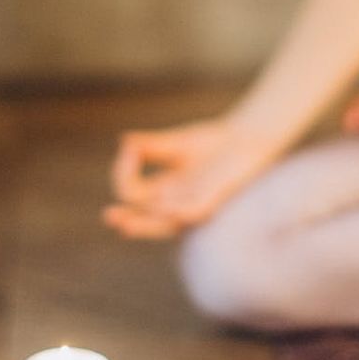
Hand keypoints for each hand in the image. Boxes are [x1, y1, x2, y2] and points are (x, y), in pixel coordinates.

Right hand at [104, 116, 278, 238]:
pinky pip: (195, 212)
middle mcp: (177, 202)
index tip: (127, 148)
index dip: (123, 173)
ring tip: (127, 220)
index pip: (135, 194)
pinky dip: (179, 212)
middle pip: (147, 219)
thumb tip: (123, 141)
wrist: (248, 138)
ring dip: (147, 221)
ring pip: (166, 222)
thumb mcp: (177, 143)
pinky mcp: (216, 200)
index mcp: (166, 190)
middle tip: (110, 217)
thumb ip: (152, 145)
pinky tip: (167, 208)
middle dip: (128, 220)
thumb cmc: (216, 143)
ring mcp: (196, 204)